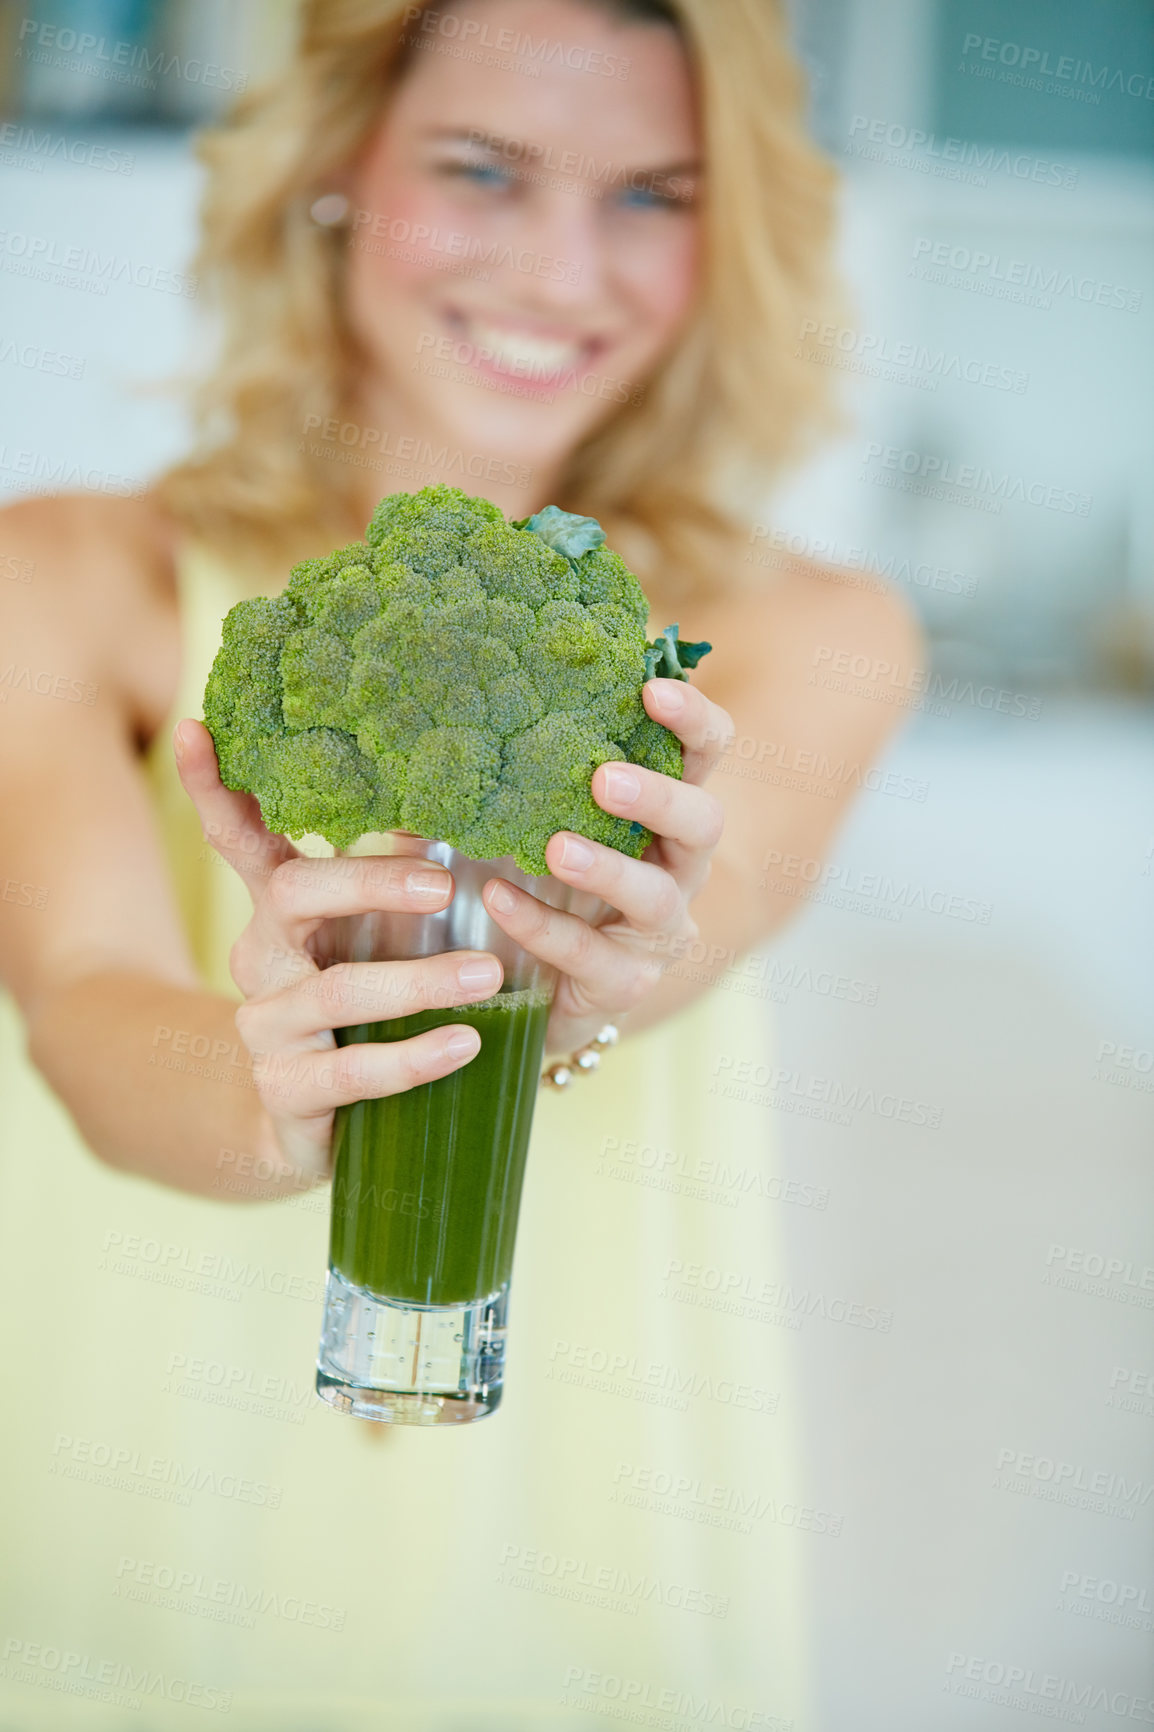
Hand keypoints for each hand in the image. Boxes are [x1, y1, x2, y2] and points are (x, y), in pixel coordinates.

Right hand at [173, 719, 502, 1187]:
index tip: (195, 727)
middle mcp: (261, 958)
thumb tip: (451, 806)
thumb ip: (395, 880)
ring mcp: (267, 1028)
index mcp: (279, 908)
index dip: (211, 785)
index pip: (237, 836)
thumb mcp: (373, 939)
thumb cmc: (361, 1010)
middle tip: (444, 884)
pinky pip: (352, 1074)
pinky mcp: (288, 1093)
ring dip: (417, 982)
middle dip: (369, 882)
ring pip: (335, 993)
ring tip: (488, 975)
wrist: (311, 1124)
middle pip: (295, 896)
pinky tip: (464, 1044)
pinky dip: (413, 1058)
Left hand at [480, 678, 733, 1053]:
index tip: (651, 689)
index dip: (692, 719)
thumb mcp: (527, 819)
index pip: (704, 754)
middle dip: (659, 796)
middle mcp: (678, 866)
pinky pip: (589, 953)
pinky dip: (541, 924)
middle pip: (703, 822)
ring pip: (656, 896)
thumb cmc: (538, 880)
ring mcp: (659, 930)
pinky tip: (497, 898)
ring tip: (557, 849)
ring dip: (608, 869)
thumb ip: (507, 774)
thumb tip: (433, 721)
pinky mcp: (625, 981)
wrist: (537, 990)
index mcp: (664, 809)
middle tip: (605, 778)